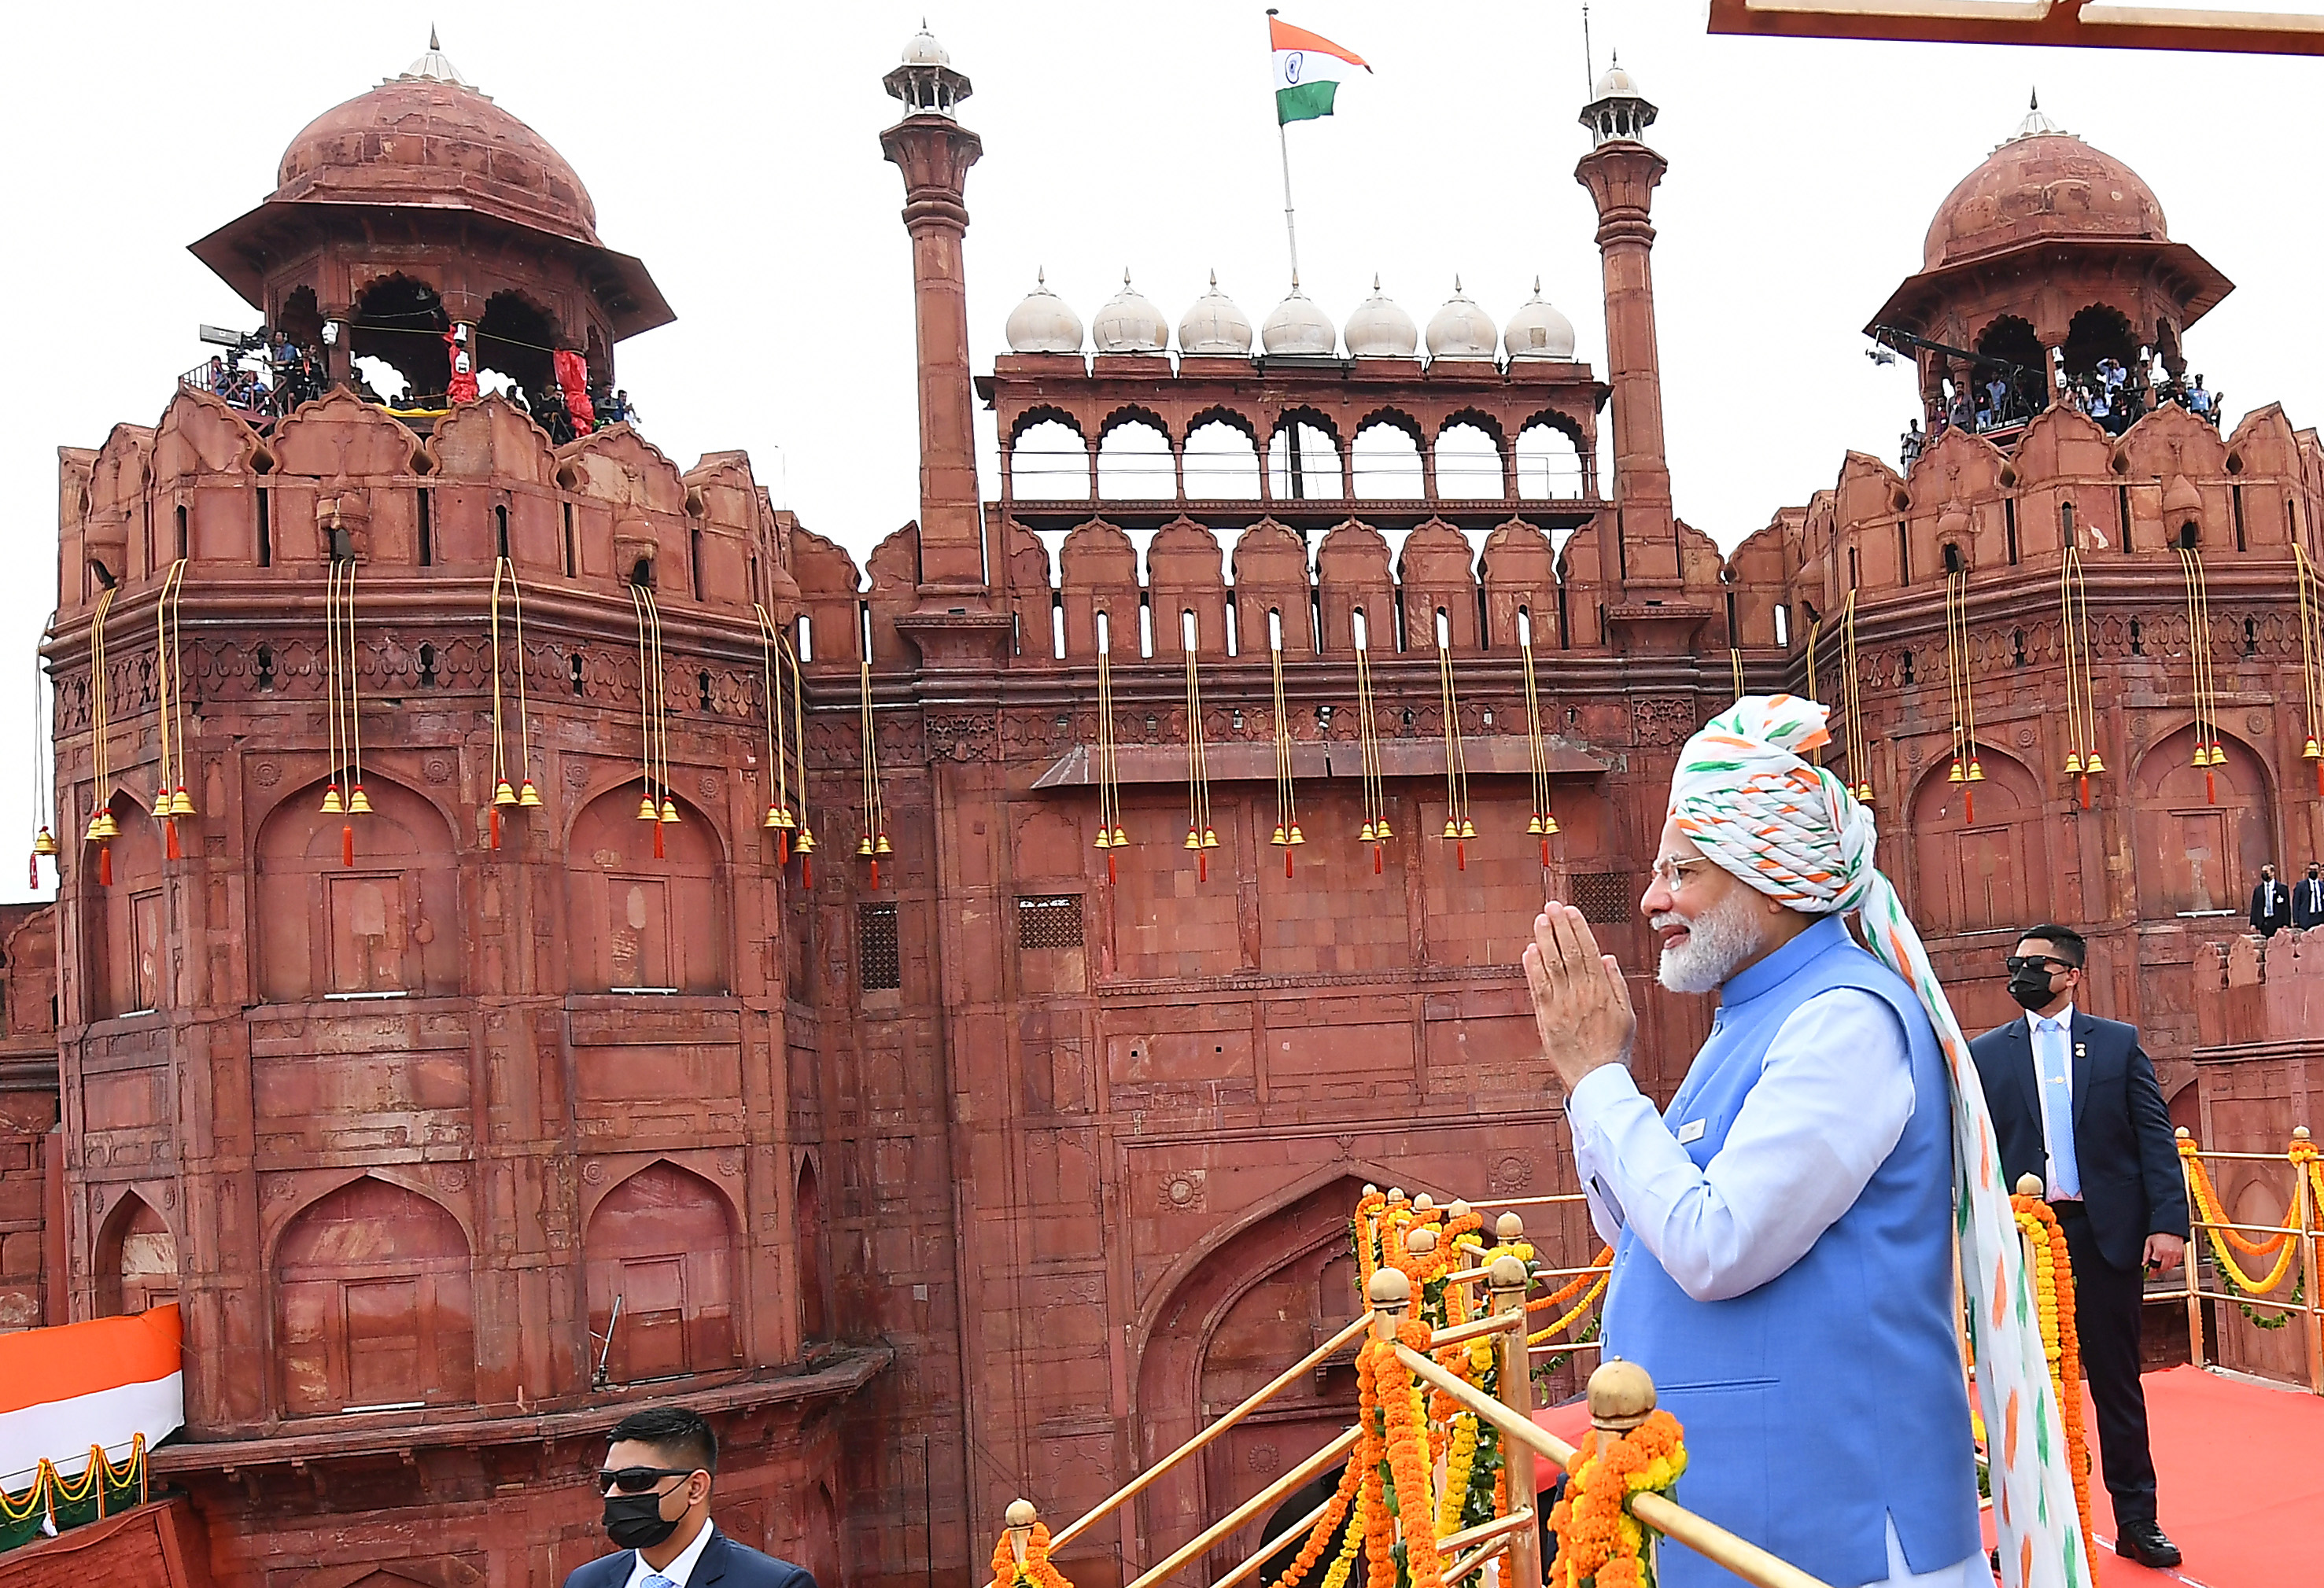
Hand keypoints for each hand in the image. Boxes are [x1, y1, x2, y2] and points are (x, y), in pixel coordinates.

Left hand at [1523, 903, 1636, 1092]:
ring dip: (1544, 940)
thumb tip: (1606, 957)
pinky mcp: (1546, 1018)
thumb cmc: (1613, 1048)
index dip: (1578, 929)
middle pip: (1568, 953)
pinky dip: (1533, 968)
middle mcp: (1581, 994)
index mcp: (1602, 991)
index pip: (1588, 951)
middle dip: (1559, 927)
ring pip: (1552, 966)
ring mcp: (1562, 1005)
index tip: (1571, 911)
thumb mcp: (1626, 1014)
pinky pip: (1538, 988)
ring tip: (1540, 921)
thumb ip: (1616, 984)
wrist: (1597, 1078)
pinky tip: (1530, 951)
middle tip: (1551, 906)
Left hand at [2142, 1232, 2184, 1273]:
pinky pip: (2176, 1263)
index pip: (2155, 1265)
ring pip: (2170, 1267)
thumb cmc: (2159, 1232)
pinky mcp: (2180, 1254)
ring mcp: (2176, 1254)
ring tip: (2159, 1265)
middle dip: (2158, 1270)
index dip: (2152, 1271)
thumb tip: (2143, 1263)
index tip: (2149, 1274)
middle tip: (2154, 1270)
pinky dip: (2171, 1264)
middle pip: (2163, 1268)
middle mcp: (2169, 1253)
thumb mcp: (2149, 1241)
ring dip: (2164, 1268)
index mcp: (2160, 1250)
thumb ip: (2146, 1254)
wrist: (2171, 1228)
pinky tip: (2166, 1261)